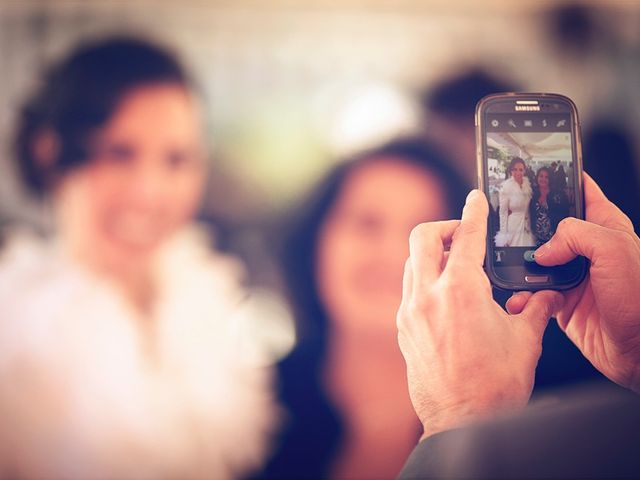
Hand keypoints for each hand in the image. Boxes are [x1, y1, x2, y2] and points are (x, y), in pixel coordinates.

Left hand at [397, 190, 562, 438]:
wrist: (462, 422)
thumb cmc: (494, 385)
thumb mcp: (525, 340)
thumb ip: (535, 309)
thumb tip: (545, 297)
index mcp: (461, 290)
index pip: (466, 236)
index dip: (473, 212)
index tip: (476, 198)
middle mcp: (427, 295)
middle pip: (421, 237)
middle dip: (443, 227)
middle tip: (461, 234)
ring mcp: (409, 312)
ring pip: (411, 263)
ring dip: (431, 255)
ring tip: (455, 267)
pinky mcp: (402, 328)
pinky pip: (408, 289)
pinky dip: (424, 280)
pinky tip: (444, 297)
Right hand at [508, 174, 639, 392]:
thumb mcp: (614, 249)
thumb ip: (575, 235)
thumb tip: (543, 248)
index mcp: (605, 228)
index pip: (581, 194)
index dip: (560, 181)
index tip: (535, 174)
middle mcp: (587, 251)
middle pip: (548, 229)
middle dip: (526, 229)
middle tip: (507, 228)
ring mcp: (573, 277)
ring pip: (535, 263)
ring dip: (520, 268)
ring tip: (512, 270)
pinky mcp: (562, 303)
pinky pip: (533, 295)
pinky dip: (523, 297)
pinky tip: (522, 299)